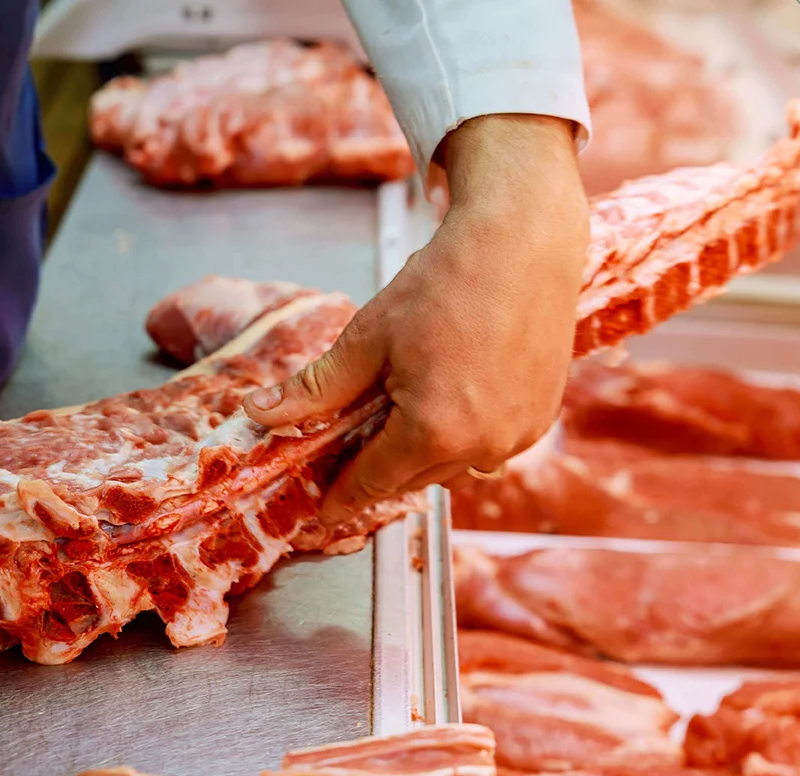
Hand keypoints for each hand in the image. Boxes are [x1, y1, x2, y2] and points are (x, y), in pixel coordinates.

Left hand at [243, 114, 587, 522]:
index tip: (326, 509)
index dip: (345, 496)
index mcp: (435, 431)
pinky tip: (450, 398)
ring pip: (455, 466)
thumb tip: (258, 414)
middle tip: (353, 447)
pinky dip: (464, 436)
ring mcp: (519, 434)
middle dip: (381, 467)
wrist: (522, 244)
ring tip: (403, 411)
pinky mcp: (541, 417)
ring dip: (424, 453)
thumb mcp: (368, 338)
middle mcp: (483, 446)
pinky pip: (490, 447)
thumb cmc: (445, 283)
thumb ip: (315, 390)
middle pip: (414, 478)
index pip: (375, 481)